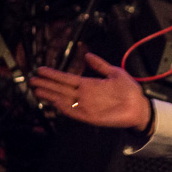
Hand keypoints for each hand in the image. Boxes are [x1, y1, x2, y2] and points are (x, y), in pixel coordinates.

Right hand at [30, 52, 151, 130]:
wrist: (139, 106)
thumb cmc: (129, 91)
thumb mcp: (115, 73)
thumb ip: (100, 65)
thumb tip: (87, 55)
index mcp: (89, 84)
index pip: (67, 79)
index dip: (54, 75)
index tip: (41, 70)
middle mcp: (85, 95)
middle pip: (61, 89)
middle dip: (47, 84)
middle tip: (32, 80)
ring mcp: (87, 106)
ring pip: (64, 100)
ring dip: (51, 95)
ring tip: (38, 90)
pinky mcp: (91, 117)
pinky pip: (75, 113)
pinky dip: (65, 108)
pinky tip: (55, 103)